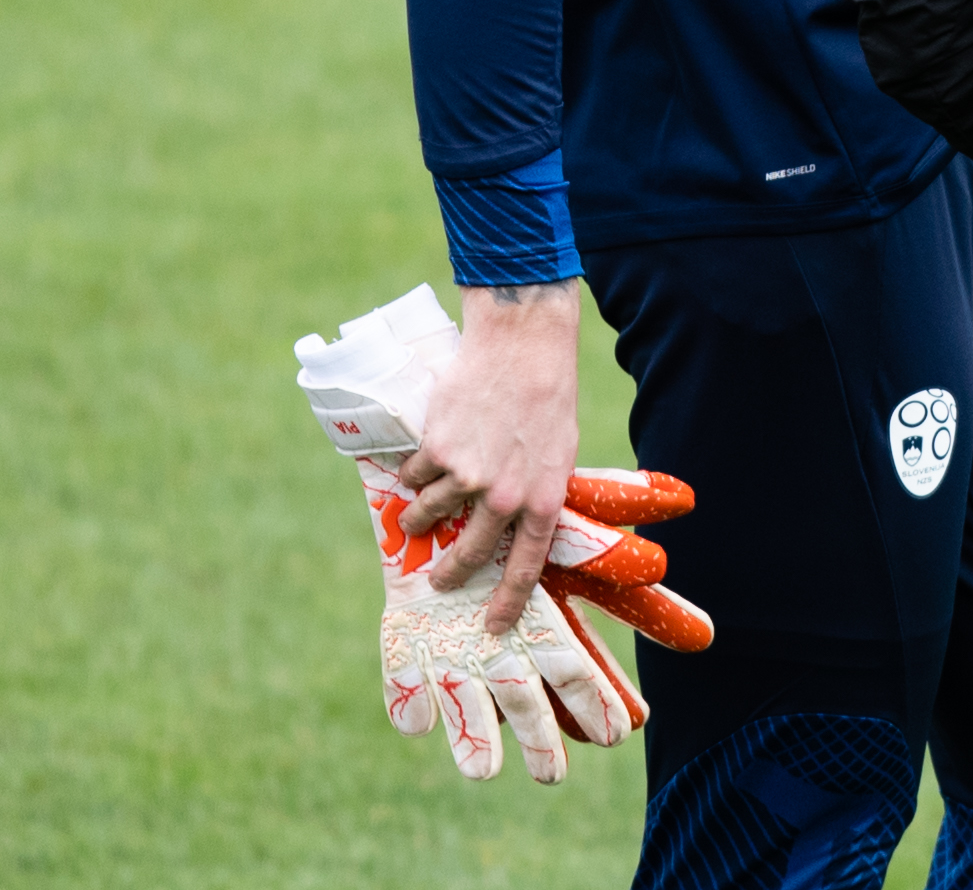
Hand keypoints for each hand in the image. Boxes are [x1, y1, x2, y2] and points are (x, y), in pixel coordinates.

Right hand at [295, 282, 711, 786]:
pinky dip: (413, 475)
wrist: (521, 348)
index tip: (493, 625)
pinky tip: (421, 462)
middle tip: (435, 581)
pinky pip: (415, 478)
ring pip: (429, 515)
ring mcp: (468, 477)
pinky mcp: (437, 452)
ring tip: (415, 517)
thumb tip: (518, 524)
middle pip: (468, 553)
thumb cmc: (548, 397)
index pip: (527, 567)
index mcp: (543, 500)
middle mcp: (506, 497)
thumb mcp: (559, 452)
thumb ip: (537, 490)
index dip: (508, 602)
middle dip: (448, 573)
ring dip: (418, 520)